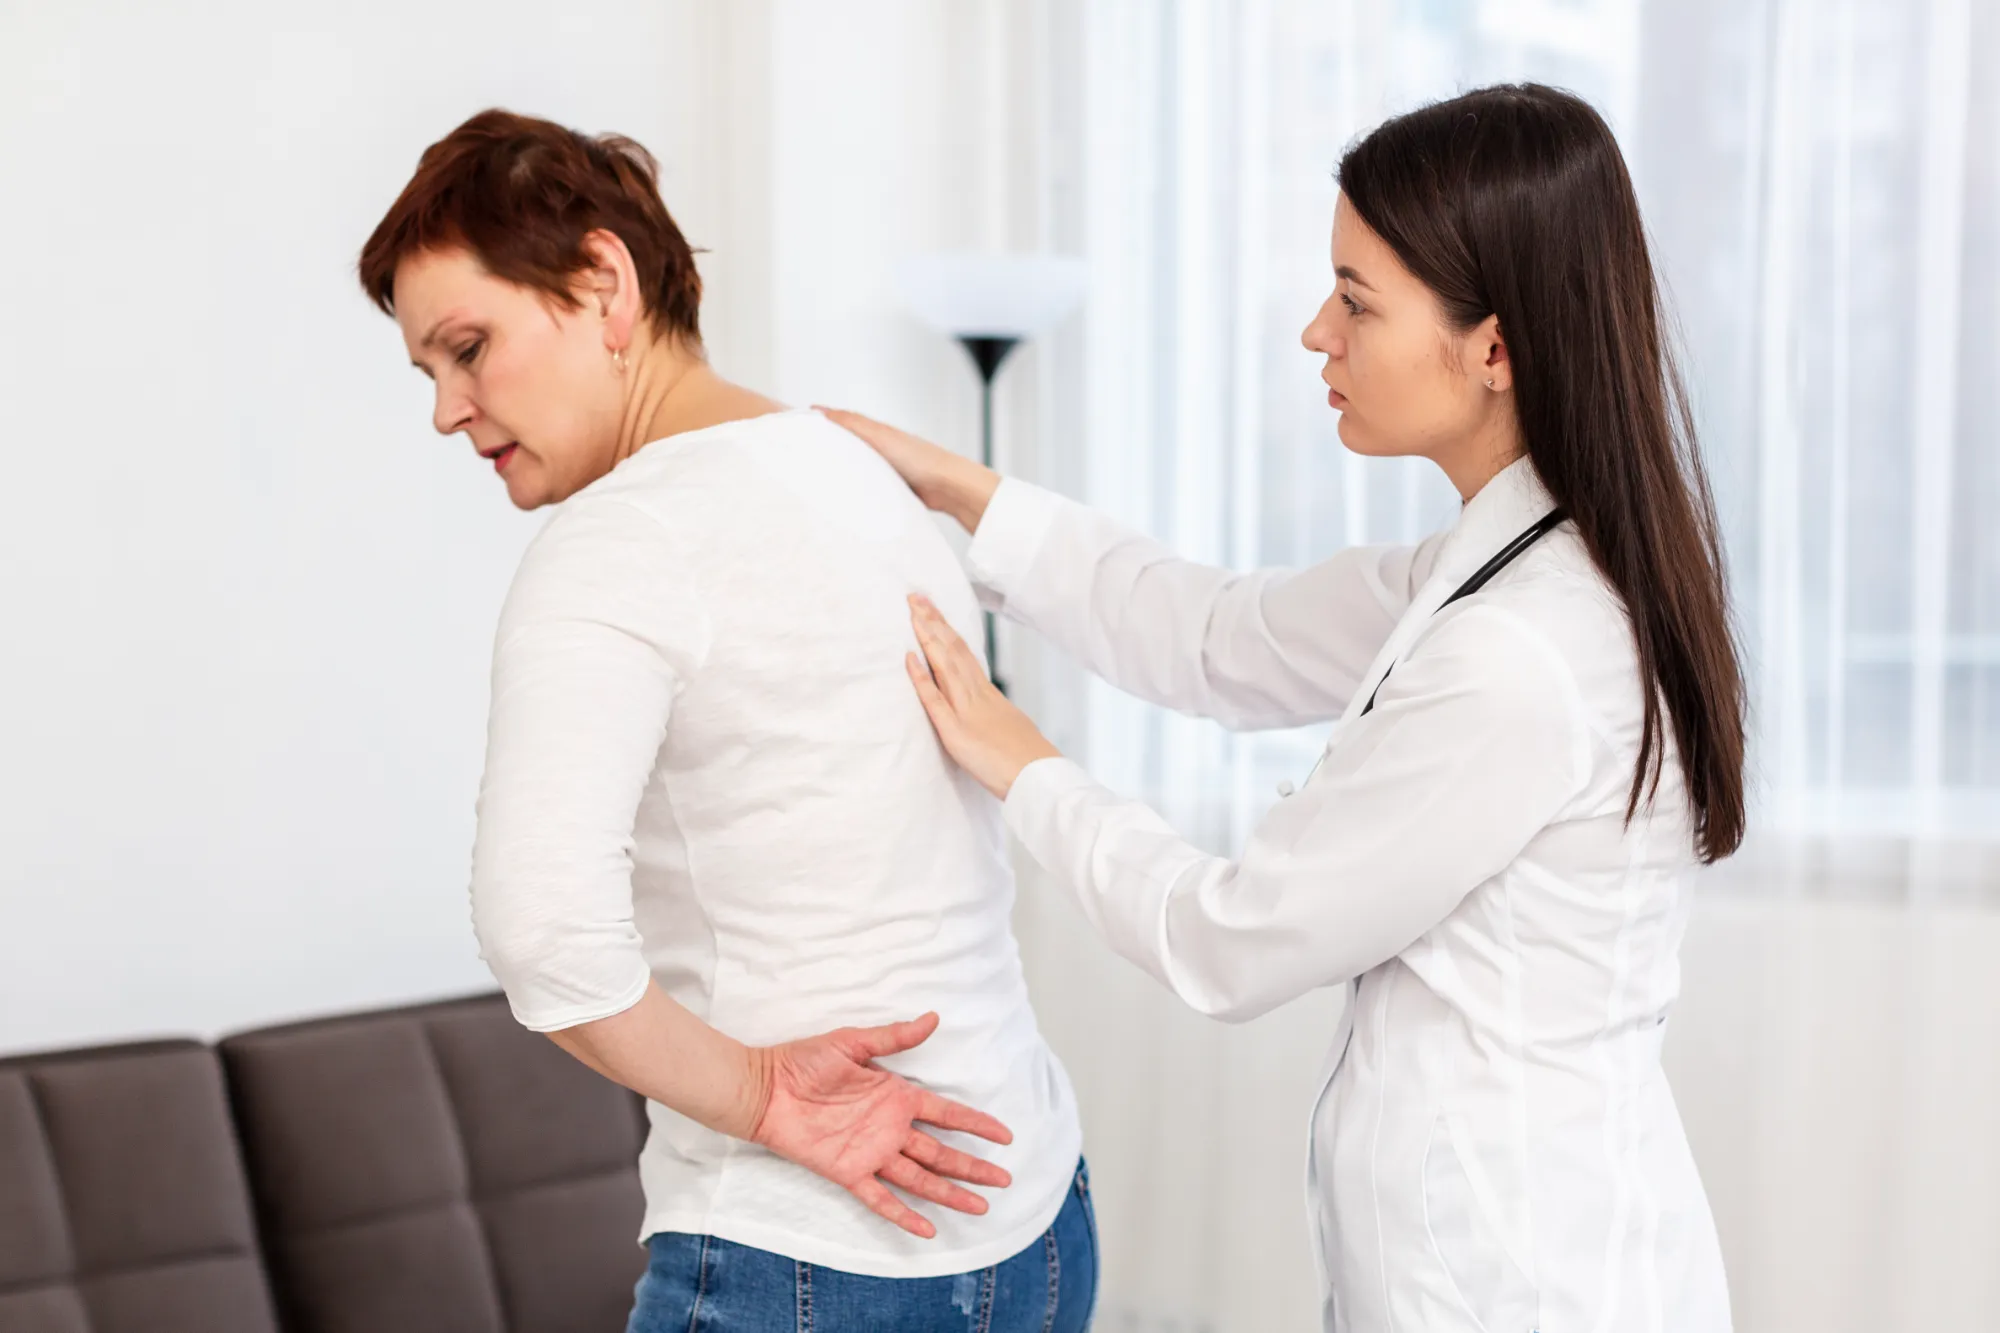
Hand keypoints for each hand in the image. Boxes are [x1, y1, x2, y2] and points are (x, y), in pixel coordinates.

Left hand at [747, 1011, 1014, 1239]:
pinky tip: (927, 1230)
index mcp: (896, 1097)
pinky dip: (904, 1215)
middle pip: (941, 1153)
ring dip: (950, 1192)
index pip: (947, 1114)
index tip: (1004, 1135)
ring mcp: (871, 1153)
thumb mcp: (853, 1042)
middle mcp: (890, 1128)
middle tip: (1004, 1179)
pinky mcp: (848, 1172)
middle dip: (973, 1166)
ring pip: (921, 1179)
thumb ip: (894, 1037)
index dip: (976, 1124)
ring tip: (981, 1206)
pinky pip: (881, 1198)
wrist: (765, 1088)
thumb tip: (933, 1018)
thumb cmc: (803, 1062)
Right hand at [816, 406, 1000, 532]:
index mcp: (876, 432)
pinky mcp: (892, 489)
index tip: (799, 424)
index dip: (822, 422)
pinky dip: (856, 488)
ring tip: (816, 475)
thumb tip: (821, 410)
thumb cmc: (919, 458)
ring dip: (840, 469)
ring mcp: (886, 469)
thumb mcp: (879, 436)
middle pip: (847, 445)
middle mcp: (880, 449)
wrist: (947, 487)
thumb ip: (852, 424)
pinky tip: (846, 496)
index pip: (843, 423)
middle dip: (826, 446)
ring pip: (856, 467)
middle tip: (801, 451)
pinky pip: (868, 486)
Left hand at [905, 594, 1061, 798]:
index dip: (946, 630)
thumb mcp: (1010, 726)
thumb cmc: (1026, 759)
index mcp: (988, 694)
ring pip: (945, 665)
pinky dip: (921, 678)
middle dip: (933, 621)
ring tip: (913, 612)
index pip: (963, 653)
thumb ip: (994, 714)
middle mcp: (977, 695)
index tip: (931, 610)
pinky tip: (910, 658)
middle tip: (915, 596)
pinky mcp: (956, 732)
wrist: (1039, 776)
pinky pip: (935, 701)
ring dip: (927, 637)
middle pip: (953, 650)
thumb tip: (988, 709)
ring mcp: (966, 711)